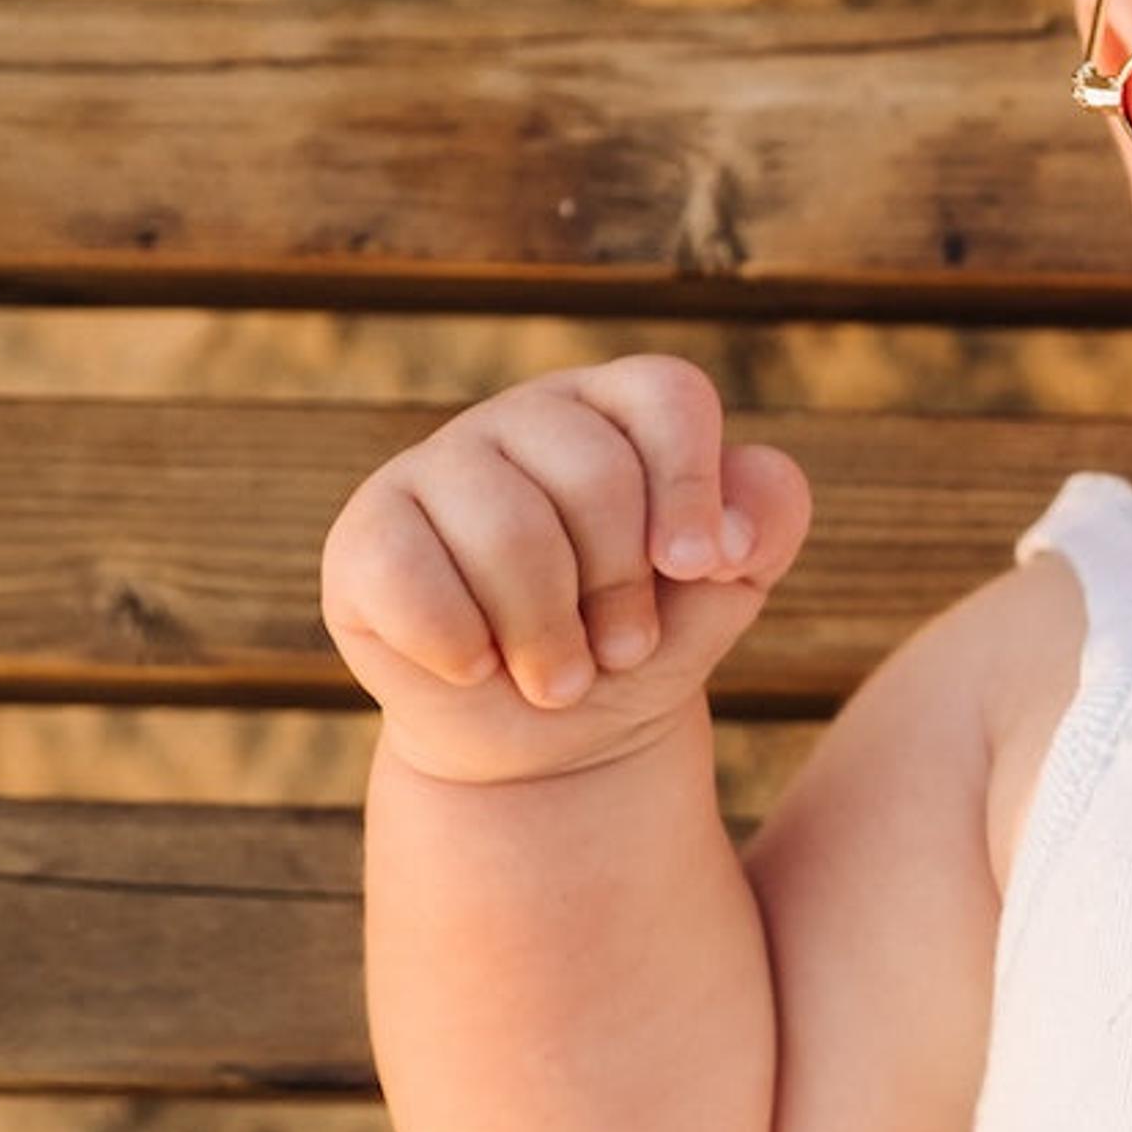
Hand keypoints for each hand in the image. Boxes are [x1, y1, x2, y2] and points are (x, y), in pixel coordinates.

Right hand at [319, 354, 810, 785]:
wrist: (553, 736)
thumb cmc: (644, 637)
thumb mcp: (729, 583)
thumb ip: (766, 517)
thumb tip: (723, 526)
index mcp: (617, 408)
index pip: (667, 395)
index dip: (693, 486)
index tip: (703, 569)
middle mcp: (524, 418)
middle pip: (593, 473)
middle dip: (623, 587)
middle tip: (624, 647)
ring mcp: (435, 467)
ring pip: (505, 527)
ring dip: (548, 635)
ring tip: (563, 678)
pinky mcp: (364, 533)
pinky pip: (409, 573)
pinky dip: (461, 646)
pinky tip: (477, 667)